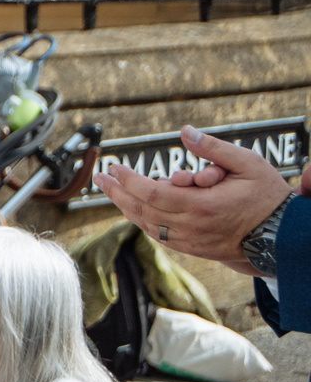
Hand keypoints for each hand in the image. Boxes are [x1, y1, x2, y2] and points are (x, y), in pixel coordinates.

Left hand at [96, 126, 302, 273]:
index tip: (114, 166)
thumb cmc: (267, 197)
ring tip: (111, 189)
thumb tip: (185, 132)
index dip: (128, 180)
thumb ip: (214, 148)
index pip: (150, 193)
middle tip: (100, 176)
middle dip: (117, 192)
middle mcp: (192, 227)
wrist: (282, 237)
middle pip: (141, 210)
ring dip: (125, 206)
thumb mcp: (248, 164)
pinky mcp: (192, 249)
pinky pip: (158, 235)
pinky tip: (133, 207)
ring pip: (147, 225)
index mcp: (202, 206)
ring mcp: (190, 241)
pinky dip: (142, 220)